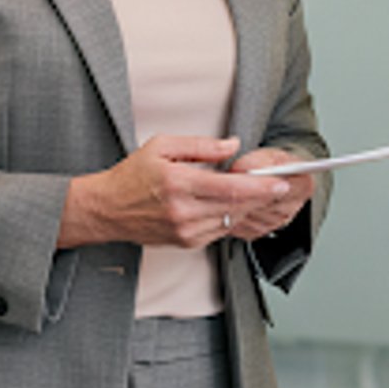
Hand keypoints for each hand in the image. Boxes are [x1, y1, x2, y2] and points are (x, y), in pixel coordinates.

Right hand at [63, 135, 297, 249]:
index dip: (260, 186)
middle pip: (237, 207)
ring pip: (231, 221)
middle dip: (263, 196)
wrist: (106, 210)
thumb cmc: (132, 175)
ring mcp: (185, 231)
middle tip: (282, 185)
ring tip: (265, 193)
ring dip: (251, 208)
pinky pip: (220, 231)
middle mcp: (184, 212)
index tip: (281, 181)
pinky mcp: (186, 243)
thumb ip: (202, 146)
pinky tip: (240, 205)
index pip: (230, 188)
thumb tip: (233, 145)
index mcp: (179, 184)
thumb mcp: (162, 146)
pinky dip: (233, 217)